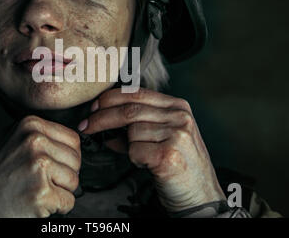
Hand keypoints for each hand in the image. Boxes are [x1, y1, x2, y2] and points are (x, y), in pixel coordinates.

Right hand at [0, 115, 80, 216]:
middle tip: (41, 181)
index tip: (53, 165)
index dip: (67, 157)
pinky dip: (57, 207)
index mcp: (31, 125)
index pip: (73, 139)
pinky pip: (69, 201)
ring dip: (60, 191)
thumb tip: (75, 141)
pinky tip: (37, 202)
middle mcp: (35, 142)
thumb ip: (43, 137)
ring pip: (74, 181)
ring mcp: (39, 167)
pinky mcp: (41, 193)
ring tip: (36, 189)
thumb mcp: (16, 142)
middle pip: (76, 161)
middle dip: (64, 175)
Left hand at [79, 88, 225, 212]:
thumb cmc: (180, 167)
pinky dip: (134, 159)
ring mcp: (177, 134)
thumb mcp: (163, 137)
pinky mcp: (169, 154)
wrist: (202, 196)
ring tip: (142, 156)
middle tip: (86, 126)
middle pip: (129, 110)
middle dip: (101, 118)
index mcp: (177, 107)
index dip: (110, 99)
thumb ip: (139, 125)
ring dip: (127, 146)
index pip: (136, 93)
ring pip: (131, 132)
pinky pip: (135, 151)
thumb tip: (104, 122)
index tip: (94, 107)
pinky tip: (147, 164)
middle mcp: (179, 117)